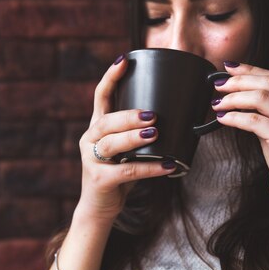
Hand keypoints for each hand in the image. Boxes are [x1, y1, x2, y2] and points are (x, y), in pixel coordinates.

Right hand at [77, 55, 174, 222]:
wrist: (100, 208)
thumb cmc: (119, 175)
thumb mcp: (126, 151)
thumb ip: (140, 134)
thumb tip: (178, 116)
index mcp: (97, 128)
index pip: (101, 96)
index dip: (111, 77)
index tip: (125, 60)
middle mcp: (90, 139)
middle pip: (106, 120)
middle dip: (128, 115)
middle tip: (152, 115)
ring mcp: (92, 160)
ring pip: (112, 143)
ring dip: (134, 137)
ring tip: (155, 133)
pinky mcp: (100, 179)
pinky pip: (127, 171)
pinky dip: (149, 168)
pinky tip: (167, 166)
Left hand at [211, 62, 268, 209]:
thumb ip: (268, 109)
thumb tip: (237, 92)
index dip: (251, 70)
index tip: (229, 68)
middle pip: (268, 82)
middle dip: (239, 81)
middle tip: (218, 83)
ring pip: (260, 98)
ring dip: (233, 98)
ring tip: (217, 102)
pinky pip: (254, 121)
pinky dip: (234, 117)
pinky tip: (222, 118)